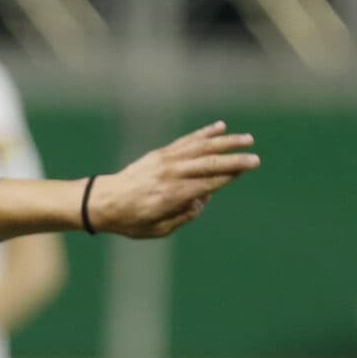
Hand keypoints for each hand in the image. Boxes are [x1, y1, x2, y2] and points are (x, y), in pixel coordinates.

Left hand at [90, 122, 260, 238]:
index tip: (246, 169)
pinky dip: (203, 133)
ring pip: (200, 148)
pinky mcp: (159, 154)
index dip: (228, 176)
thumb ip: (183, 217)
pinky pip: (185, 141)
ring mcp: (164, 161)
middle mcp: (169, 175)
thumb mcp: (156, 230)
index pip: (207, 183)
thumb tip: (203, 198)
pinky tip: (220, 127)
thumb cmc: (129, 221)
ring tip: (247, 139)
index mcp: (171, 196)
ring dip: (225, 142)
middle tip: (256, 159)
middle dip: (234, 160)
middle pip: (208, 164)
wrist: (100, 202)